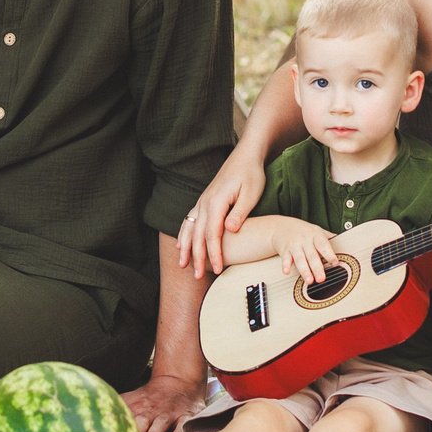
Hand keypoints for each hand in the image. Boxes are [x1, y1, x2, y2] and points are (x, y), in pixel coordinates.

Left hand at [122, 373, 207, 431]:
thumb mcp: (132, 398)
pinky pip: (182, 426)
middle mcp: (153, 411)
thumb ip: (116, 405)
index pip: (128, 417)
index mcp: (139, 408)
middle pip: (143, 421)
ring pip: (161, 424)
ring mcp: (169, 414)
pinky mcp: (185, 417)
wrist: (177, 382)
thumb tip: (93, 413)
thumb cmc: (149, 397)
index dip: (121, 427)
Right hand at [176, 141, 269, 276]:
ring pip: (189, 229)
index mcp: (217, 201)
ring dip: (186, 248)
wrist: (245, 155)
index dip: (214, 253)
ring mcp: (202, 201)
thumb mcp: (251, 193)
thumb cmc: (251, 174)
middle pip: (198, 235)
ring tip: (183, 265)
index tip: (218, 268)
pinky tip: (180, 245)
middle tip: (198, 276)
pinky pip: (188, 221)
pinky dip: (183, 235)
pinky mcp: (203, 201)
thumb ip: (240, 212)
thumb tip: (229, 230)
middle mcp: (205, 202)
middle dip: (197, 257)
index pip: (212, 234)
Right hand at [262, 218, 339, 288]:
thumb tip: (346, 244)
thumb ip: (329, 238)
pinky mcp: (285, 250)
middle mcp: (305, 240)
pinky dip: (285, 265)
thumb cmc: (303, 231)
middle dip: (317, 268)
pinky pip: (285, 259)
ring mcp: (295, 245)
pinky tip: (286, 271)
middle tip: (322, 279)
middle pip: (312, 255)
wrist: (281, 226)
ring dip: (304, 270)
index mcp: (316, 235)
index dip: (329, 254)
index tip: (335, 263)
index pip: (324, 245)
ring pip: (300, 259)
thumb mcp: (317, 231)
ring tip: (309, 280)